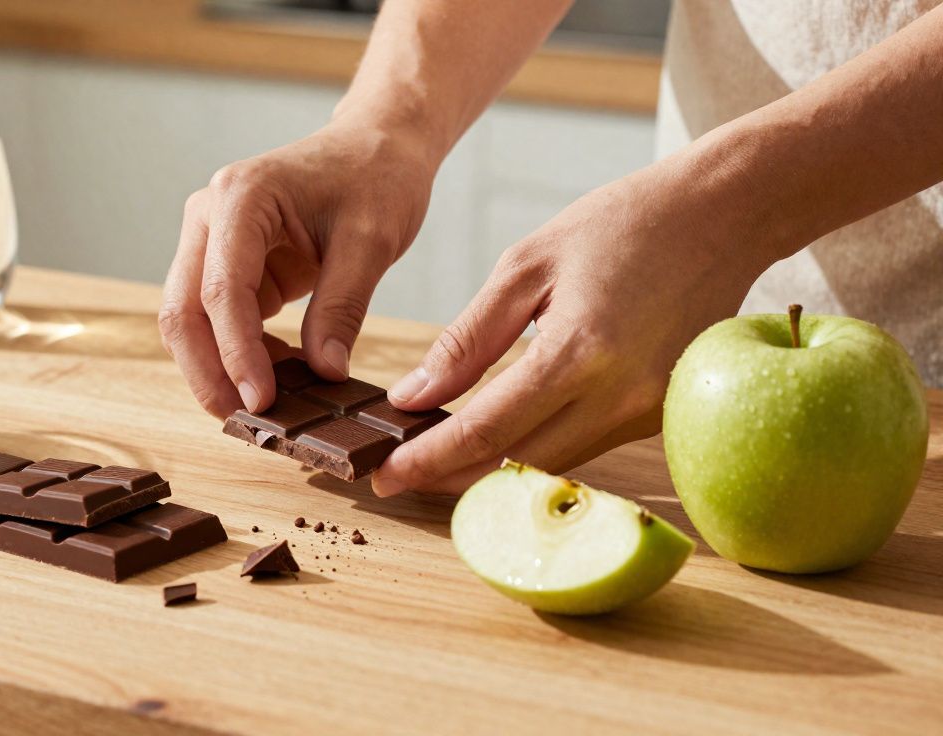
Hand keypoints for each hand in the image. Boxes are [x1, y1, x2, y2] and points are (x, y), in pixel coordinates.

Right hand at [160, 122, 436, 416]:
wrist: (377, 146)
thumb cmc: (376, 176)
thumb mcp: (372, 241)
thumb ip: (343, 307)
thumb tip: (325, 374)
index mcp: (239, 197)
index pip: (221, 290)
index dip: (236, 354)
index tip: (262, 402)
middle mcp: (209, 217)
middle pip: (183, 310)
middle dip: (208, 373)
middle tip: (246, 423)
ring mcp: (211, 241)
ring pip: (189, 320)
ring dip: (216, 369)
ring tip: (263, 410)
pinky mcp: (227, 264)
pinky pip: (217, 320)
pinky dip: (238, 355)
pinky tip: (274, 378)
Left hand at [372, 159, 778, 495]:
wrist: (725, 215)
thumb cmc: (622, 224)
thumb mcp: (527, 265)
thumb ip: (467, 338)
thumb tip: (412, 396)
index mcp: (579, 351)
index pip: (488, 429)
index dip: (429, 459)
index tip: (384, 474)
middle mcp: (619, 395)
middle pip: (518, 465)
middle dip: (450, 479)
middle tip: (395, 476)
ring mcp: (648, 412)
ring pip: (552, 465)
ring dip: (491, 469)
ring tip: (434, 458)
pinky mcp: (662, 415)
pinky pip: (586, 447)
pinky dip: (536, 449)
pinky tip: (498, 436)